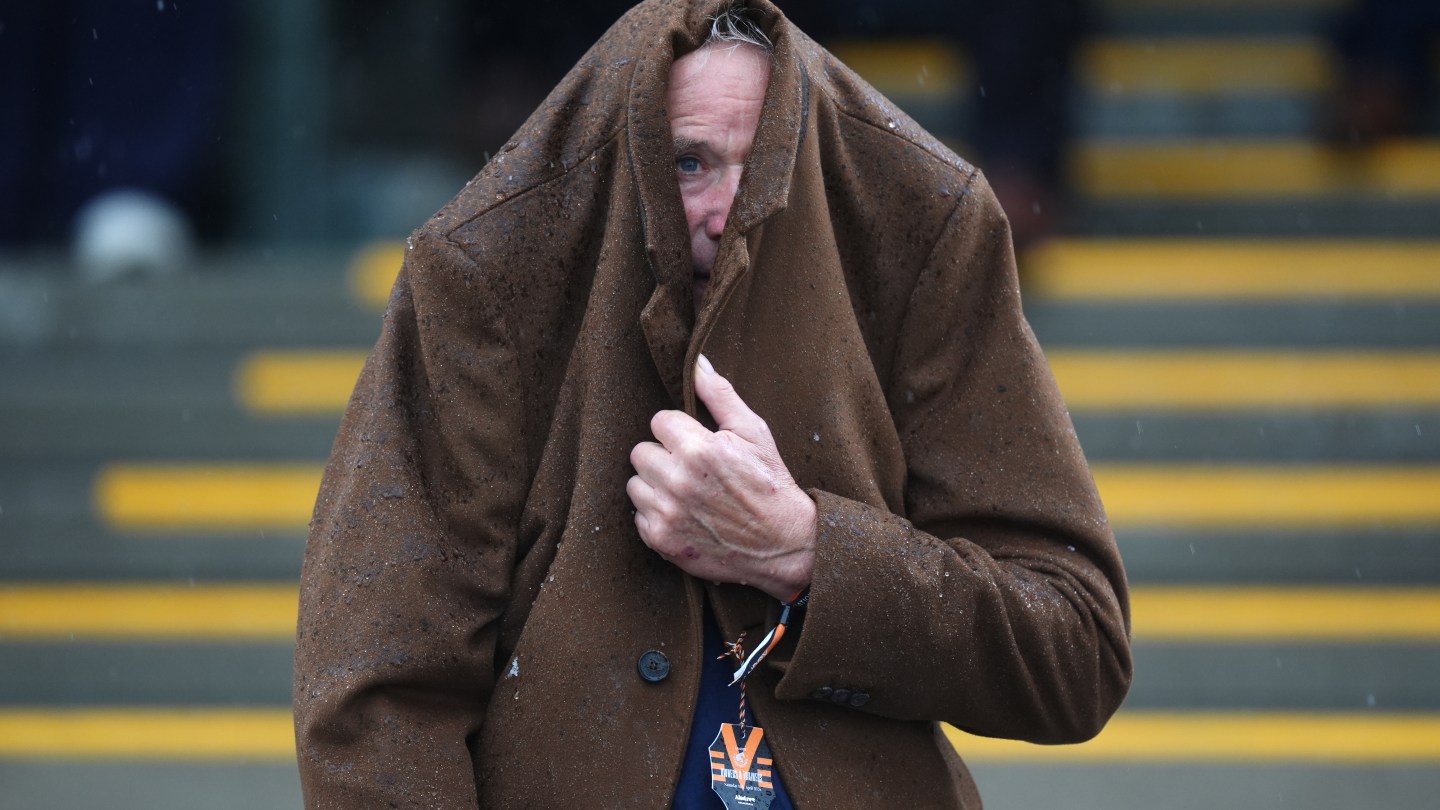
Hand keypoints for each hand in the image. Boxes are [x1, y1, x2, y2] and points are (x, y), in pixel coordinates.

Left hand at [628, 355, 815, 599]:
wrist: (783, 544)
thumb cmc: (769, 482)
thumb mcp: (754, 431)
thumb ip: (719, 394)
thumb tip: (696, 361)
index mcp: (699, 449)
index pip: (659, 421)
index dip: (679, 431)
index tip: (697, 443)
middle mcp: (678, 481)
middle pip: (641, 451)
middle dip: (663, 456)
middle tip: (692, 469)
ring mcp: (667, 513)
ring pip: (635, 483)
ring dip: (656, 485)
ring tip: (687, 492)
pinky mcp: (661, 539)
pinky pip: (638, 515)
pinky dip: (657, 514)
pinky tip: (684, 514)